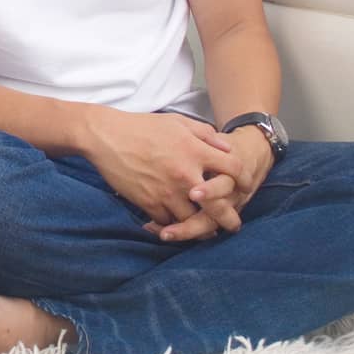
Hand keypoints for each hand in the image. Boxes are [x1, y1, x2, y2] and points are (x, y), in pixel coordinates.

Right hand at [80, 108, 243, 227]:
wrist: (106, 136)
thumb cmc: (142, 127)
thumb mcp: (177, 122)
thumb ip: (206, 134)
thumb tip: (227, 147)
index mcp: (195, 150)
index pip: (234, 168)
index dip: (245, 179)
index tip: (246, 186)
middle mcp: (185, 174)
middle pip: (218, 206)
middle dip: (229, 219)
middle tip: (234, 226)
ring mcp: (167, 191)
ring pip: (193, 220)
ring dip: (201, 227)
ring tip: (206, 231)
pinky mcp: (149, 203)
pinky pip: (169, 223)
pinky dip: (174, 225)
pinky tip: (177, 225)